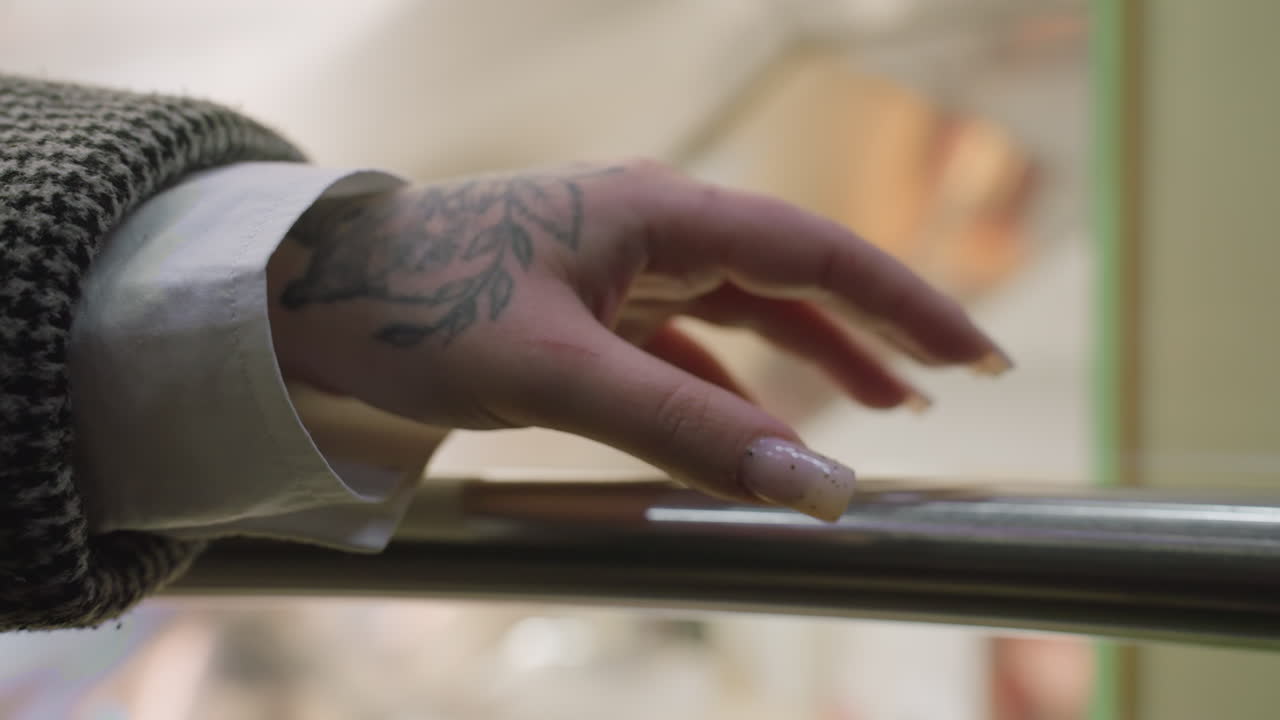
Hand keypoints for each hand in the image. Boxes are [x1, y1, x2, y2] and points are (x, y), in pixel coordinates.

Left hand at [267, 160, 1009, 520]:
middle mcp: (650, 224)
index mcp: (658, 211)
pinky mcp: (586, 302)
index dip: (907, 303)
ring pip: (744, 307)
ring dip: (815, 352)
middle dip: (878, 324)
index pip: (817, 251)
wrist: (311, 298)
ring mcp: (619, 262)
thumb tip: (816, 485)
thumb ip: (687, 429)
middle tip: (957, 377)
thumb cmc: (419, 310)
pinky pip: (684, 341)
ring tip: (885, 401)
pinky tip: (755, 424)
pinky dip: (731, 383)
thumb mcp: (560, 374)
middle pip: (794, 272)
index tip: (977, 353)